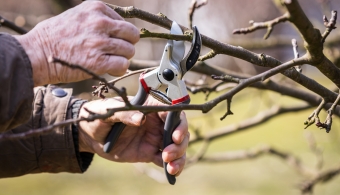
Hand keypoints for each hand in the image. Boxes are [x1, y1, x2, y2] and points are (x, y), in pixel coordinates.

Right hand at [14, 1, 138, 85]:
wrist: (36, 54)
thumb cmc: (54, 36)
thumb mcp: (77, 15)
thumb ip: (98, 19)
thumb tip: (119, 30)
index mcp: (96, 8)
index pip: (125, 23)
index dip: (120, 35)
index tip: (109, 41)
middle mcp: (100, 22)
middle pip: (132, 35)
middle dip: (126, 45)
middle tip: (114, 52)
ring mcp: (100, 42)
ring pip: (129, 51)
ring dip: (121, 58)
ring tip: (106, 60)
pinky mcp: (98, 61)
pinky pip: (123, 65)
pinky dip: (119, 69)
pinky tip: (108, 69)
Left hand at [78, 97, 188, 175]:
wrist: (90, 134)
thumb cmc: (99, 116)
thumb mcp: (108, 112)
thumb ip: (124, 114)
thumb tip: (140, 118)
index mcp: (149, 107)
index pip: (172, 112)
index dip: (179, 123)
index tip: (175, 136)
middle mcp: (156, 122)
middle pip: (179, 130)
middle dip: (180, 143)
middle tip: (168, 153)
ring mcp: (154, 137)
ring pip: (176, 146)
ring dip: (179, 156)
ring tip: (170, 166)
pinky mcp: (150, 152)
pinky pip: (166, 160)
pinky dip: (173, 167)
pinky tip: (172, 173)